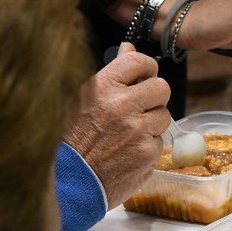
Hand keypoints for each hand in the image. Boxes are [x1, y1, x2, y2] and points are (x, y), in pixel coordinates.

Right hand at [63, 42, 171, 208]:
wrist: (68, 183)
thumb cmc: (70, 140)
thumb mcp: (83, 99)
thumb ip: (111, 73)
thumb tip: (129, 47)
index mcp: (103, 87)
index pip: (139, 61)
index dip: (146, 68)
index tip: (144, 76)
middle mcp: (122, 105)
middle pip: (161, 87)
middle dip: (154, 97)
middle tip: (140, 107)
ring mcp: (138, 130)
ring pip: (164, 115)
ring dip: (151, 123)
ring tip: (128, 135)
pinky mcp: (148, 154)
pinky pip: (159, 142)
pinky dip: (147, 147)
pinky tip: (128, 154)